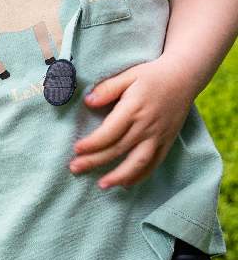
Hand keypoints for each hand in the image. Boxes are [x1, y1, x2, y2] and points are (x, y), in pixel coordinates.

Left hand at [69, 58, 194, 188]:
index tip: (76, 149)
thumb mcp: (127, 75)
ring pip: (139, 162)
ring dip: (119, 176)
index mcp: (134, 109)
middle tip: (75, 168)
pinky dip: (140, 176)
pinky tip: (126, 184)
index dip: (92, 143)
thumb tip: (88, 102)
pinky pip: (154, 163)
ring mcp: (159, 136)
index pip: (109, 132)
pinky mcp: (167, 141)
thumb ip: (107, 89)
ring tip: (102, 185)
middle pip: (118, 149)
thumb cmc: (151, 75)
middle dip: (95, 161)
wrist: (184, 77)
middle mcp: (147, 126)